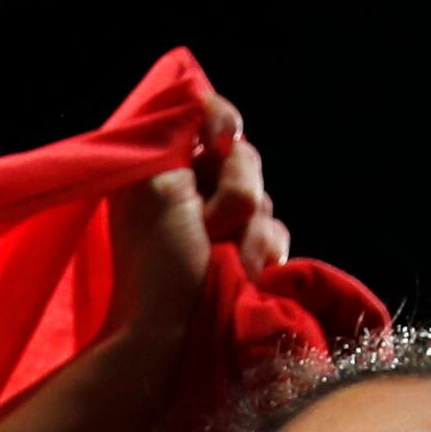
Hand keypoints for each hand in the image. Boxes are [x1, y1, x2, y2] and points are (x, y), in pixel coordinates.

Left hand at [113, 95, 286, 337]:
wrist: (171, 330)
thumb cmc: (156, 257)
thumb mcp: (156, 183)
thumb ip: (178, 138)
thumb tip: (201, 101)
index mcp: (160, 166)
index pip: (205, 116)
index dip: (221, 118)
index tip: (222, 134)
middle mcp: (190, 188)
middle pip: (242, 156)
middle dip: (235, 188)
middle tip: (210, 222)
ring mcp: (219, 221)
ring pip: (262, 196)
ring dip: (249, 228)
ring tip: (229, 257)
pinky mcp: (244, 251)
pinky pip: (275, 230)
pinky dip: (263, 249)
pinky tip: (249, 269)